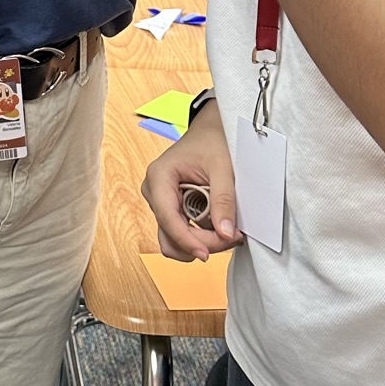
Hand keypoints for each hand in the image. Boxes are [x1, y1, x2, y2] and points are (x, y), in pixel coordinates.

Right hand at [141, 104, 242, 261]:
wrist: (210, 132)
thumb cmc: (211, 141)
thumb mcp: (222, 167)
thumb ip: (223, 200)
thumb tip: (225, 233)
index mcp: (159, 177)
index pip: (168, 219)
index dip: (187, 240)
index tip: (206, 254)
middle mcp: (154, 192)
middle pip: (170, 235)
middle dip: (200, 242)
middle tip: (231, 237)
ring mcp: (161, 202)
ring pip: (174, 239)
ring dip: (201, 242)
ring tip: (227, 233)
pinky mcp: (171, 209)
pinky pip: (181, 233)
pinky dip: (201, 236)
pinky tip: (219, 228)